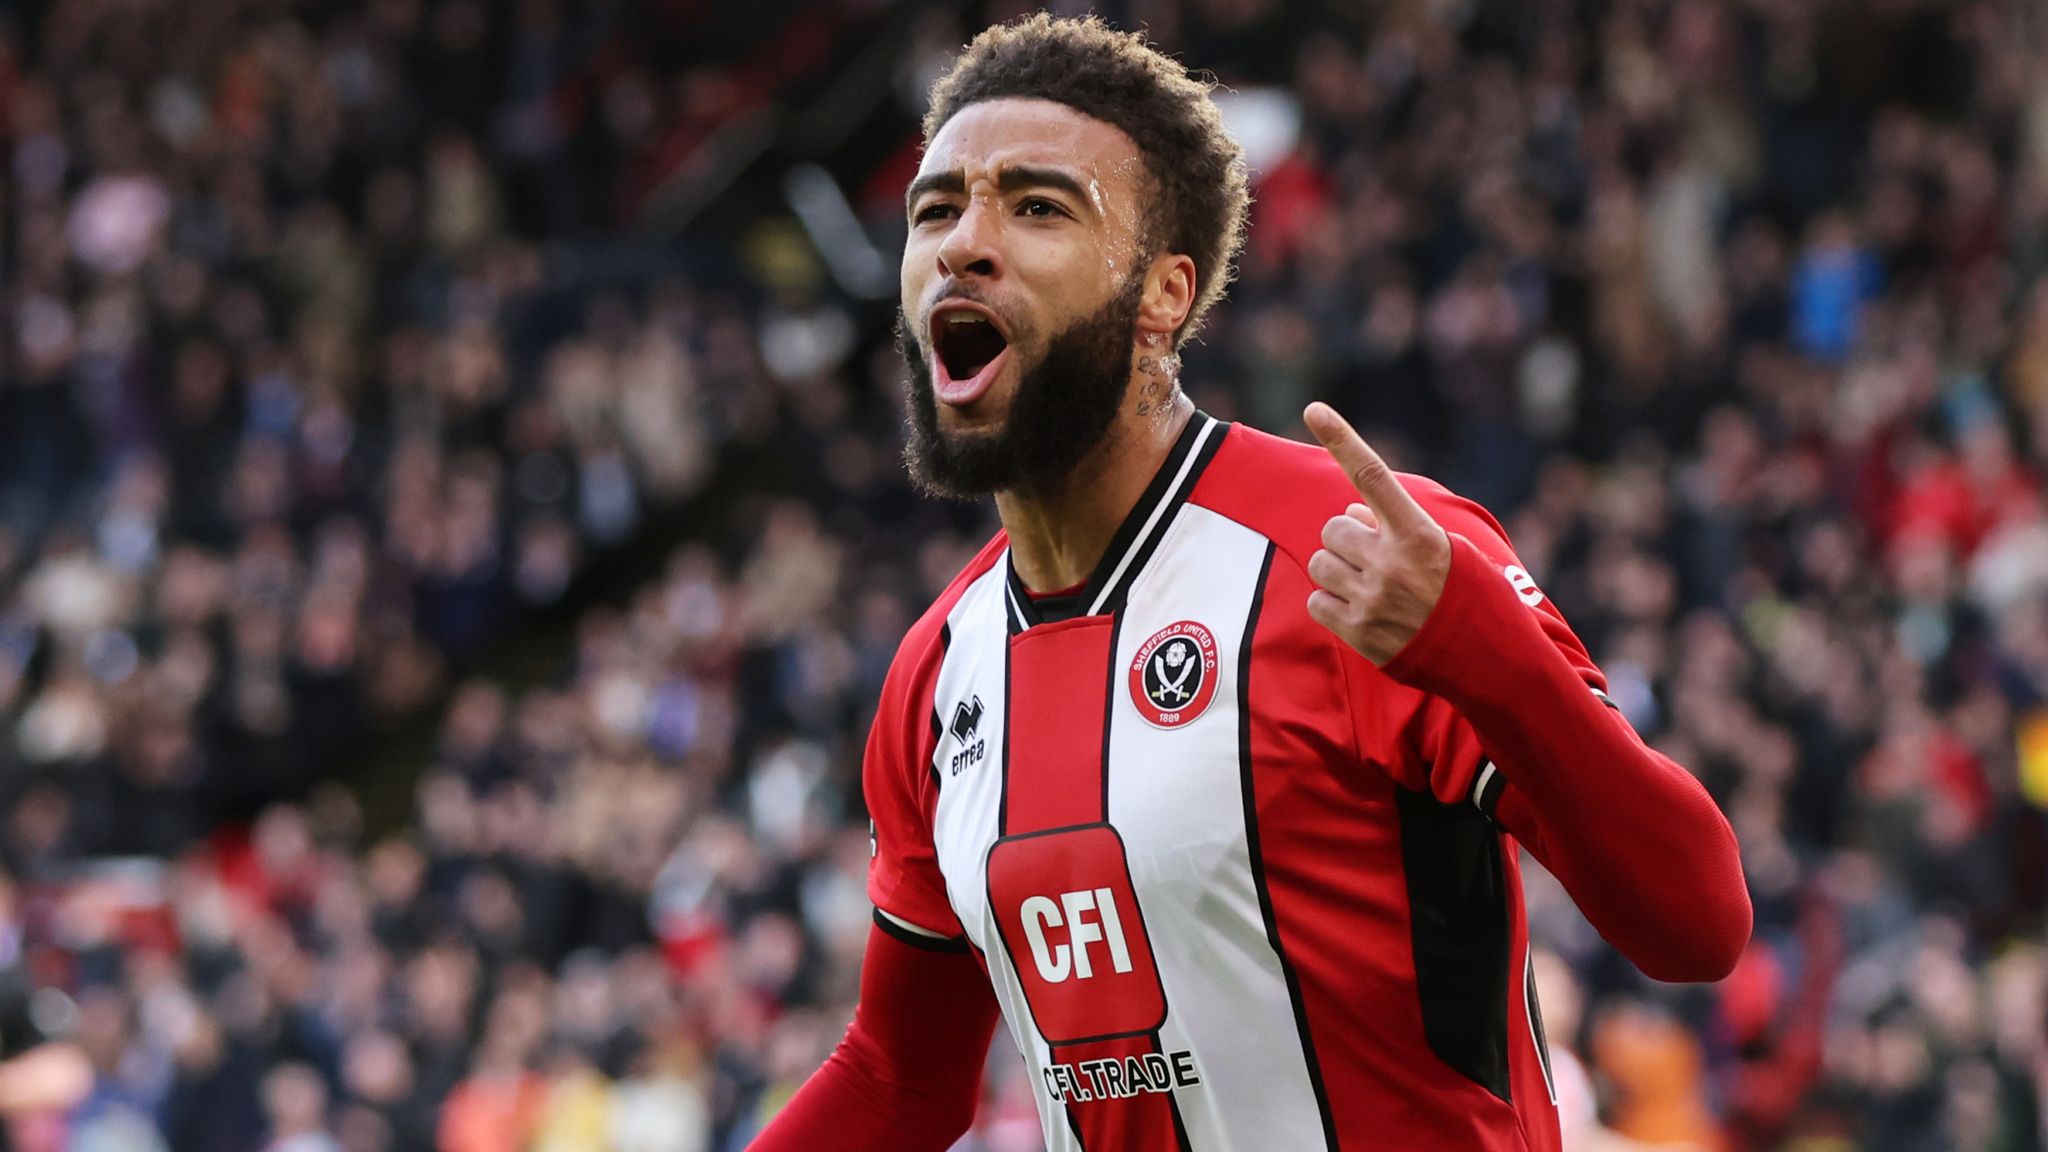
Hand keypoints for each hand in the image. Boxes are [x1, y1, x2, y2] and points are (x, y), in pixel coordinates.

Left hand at [1301, 402, 1450, 666]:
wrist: (1487, 659)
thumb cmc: (1467, 594)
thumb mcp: (1447, 548)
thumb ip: (1397, 525)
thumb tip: (1349, 510)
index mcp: (1418, 533)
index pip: (1372, 475)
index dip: (1341, 439)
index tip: (1313, 409)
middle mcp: (1392, 562)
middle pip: (1334, 527)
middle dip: (1348, 540)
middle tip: (1377, 559)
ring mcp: (1372, 598)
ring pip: (1320, 563)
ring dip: (1337, 571)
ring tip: (1370, 587)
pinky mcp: (1358, 632)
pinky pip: (1316, 601)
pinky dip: (1331, 604)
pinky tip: (1361, 612)